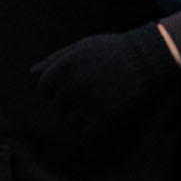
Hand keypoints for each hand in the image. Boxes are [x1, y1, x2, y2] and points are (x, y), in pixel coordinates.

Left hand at [30, 24, 180, 141]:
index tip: (74, 87)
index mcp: (63, 67)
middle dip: (70, 103)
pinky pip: (85, 133)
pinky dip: (92, 129)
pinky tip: (104, 117)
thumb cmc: (113, 51)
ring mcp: (86, 102)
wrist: (148, 58)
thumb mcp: (81, 47)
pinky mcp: (102, 118)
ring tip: (101, 103)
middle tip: (93, 93)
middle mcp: (71, 85)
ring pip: (70, 121)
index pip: (44, 89)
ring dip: (82, 117)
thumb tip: (32, 73)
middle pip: (57, 106)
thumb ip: (55, 60)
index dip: (57, 90)